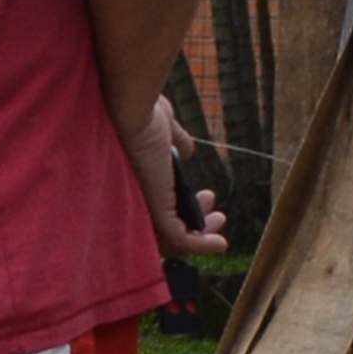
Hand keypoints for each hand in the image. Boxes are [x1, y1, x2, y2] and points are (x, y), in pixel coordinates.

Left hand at [125, 105, 233, 257]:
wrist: (133, 108)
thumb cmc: (142, 110)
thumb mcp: (164, 128)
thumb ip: (174, 140)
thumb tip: (187, 150)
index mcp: (138, 181)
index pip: (156, 208)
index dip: (184, 208)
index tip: (206, 196)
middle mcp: (137, 198)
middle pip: (163, 227)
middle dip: (196, 222)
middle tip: (215, 211)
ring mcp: (144, 206)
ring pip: (172, 237)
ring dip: (201, 234)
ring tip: (219, 221)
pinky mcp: (155, 210)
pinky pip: (178, 239)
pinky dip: (200, 245)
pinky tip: (219, 243)